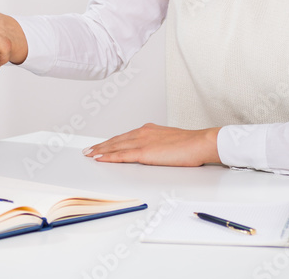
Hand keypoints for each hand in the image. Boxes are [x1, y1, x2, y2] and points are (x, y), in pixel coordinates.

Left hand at [83, 123, 220, 166]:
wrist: (200, 143)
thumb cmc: (190, 144)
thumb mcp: (170, 141)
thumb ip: (158, 145)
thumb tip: (154, 152)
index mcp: (149, 130)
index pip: (124, 137)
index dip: (111, 142)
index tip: (101, 146)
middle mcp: (142, 133)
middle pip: (116, 140)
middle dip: (101, 146)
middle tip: (88, 150)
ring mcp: (142, 142)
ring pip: (115, 147)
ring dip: (100, 151)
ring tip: (89, 155)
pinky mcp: (145, 152)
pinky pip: (122, 155)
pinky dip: (108, 157)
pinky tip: (99, 158)